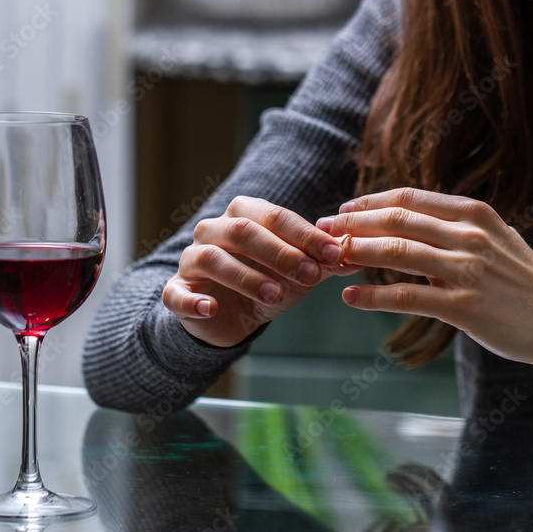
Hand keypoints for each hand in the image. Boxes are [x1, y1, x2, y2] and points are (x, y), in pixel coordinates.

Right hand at [163, 196, 362, 347]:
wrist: (232, 316)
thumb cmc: (268, 283)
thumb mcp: (300, 273)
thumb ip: (325, 262)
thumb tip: (356, 255)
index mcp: (244, 215)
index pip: (276, 216)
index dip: (306, 235)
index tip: (335, 254)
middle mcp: (213, 230)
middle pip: (242, 230)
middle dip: (280, 252)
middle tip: (310, 275)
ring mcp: (191, 259)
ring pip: (212, 258)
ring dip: (246, 276)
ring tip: (274, 295)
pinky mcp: (175, 291)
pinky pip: (177, 293)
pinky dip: (193, 301)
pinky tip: (212, 309)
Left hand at [317, 188, 532, 366]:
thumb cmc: (522, 280)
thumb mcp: (493, 238)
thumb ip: (454, 228)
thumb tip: (407, 227)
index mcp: (474, 213)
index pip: (409, 199)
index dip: (369, 203)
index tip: (342, 211)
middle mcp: (469, 235)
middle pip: (397, 221)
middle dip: (353, 224)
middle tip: (322, 232)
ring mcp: (467, 270)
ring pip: (397, 253)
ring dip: (355, 255)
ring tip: (328, 260)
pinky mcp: (465, 305)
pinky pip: (408, 297)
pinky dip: (374, 296)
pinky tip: (351, 298)